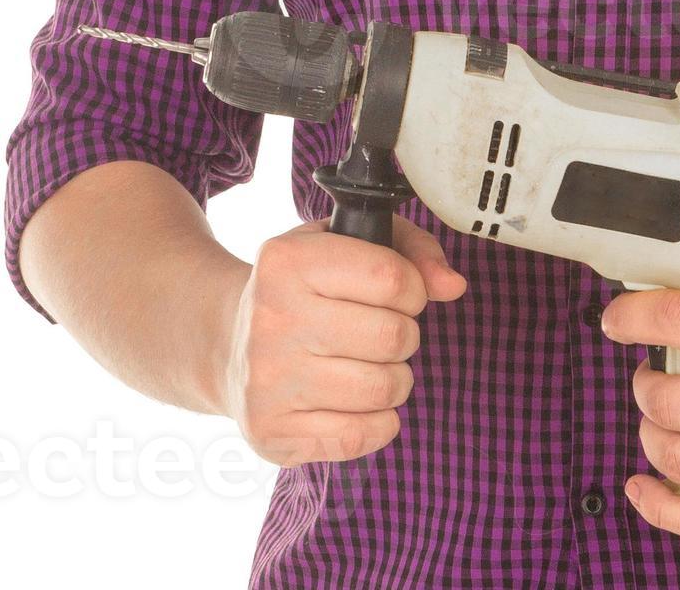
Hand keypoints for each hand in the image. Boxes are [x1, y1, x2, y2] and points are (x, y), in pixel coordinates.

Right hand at [216, 217, 465, 466]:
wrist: (226, 342)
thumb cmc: (304, 289)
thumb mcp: (344, 244)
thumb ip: (409, 250)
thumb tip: (453, 285)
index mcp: (288, 262)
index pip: (391, 277)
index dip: (413, 290)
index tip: (398, 294)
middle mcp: (271, 318)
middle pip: (393, 337)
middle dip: (404, 337)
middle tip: (381, 335)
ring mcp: (268, 380)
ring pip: (383, 390)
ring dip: (394, 381)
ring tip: (370, 367)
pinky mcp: (272, 430)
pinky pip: (361, 436)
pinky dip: (378, 423)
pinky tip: (357, 404)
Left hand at [601, 243, 679, 542]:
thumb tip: (678, 270)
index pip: (676, 322)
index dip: (630, 317)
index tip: (617, 319)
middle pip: (665, 400)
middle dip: (643, 381)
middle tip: (652, 370)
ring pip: (674, 457)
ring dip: (652, 431)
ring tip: (664, 413)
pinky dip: (661, 508)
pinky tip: (642, 487)